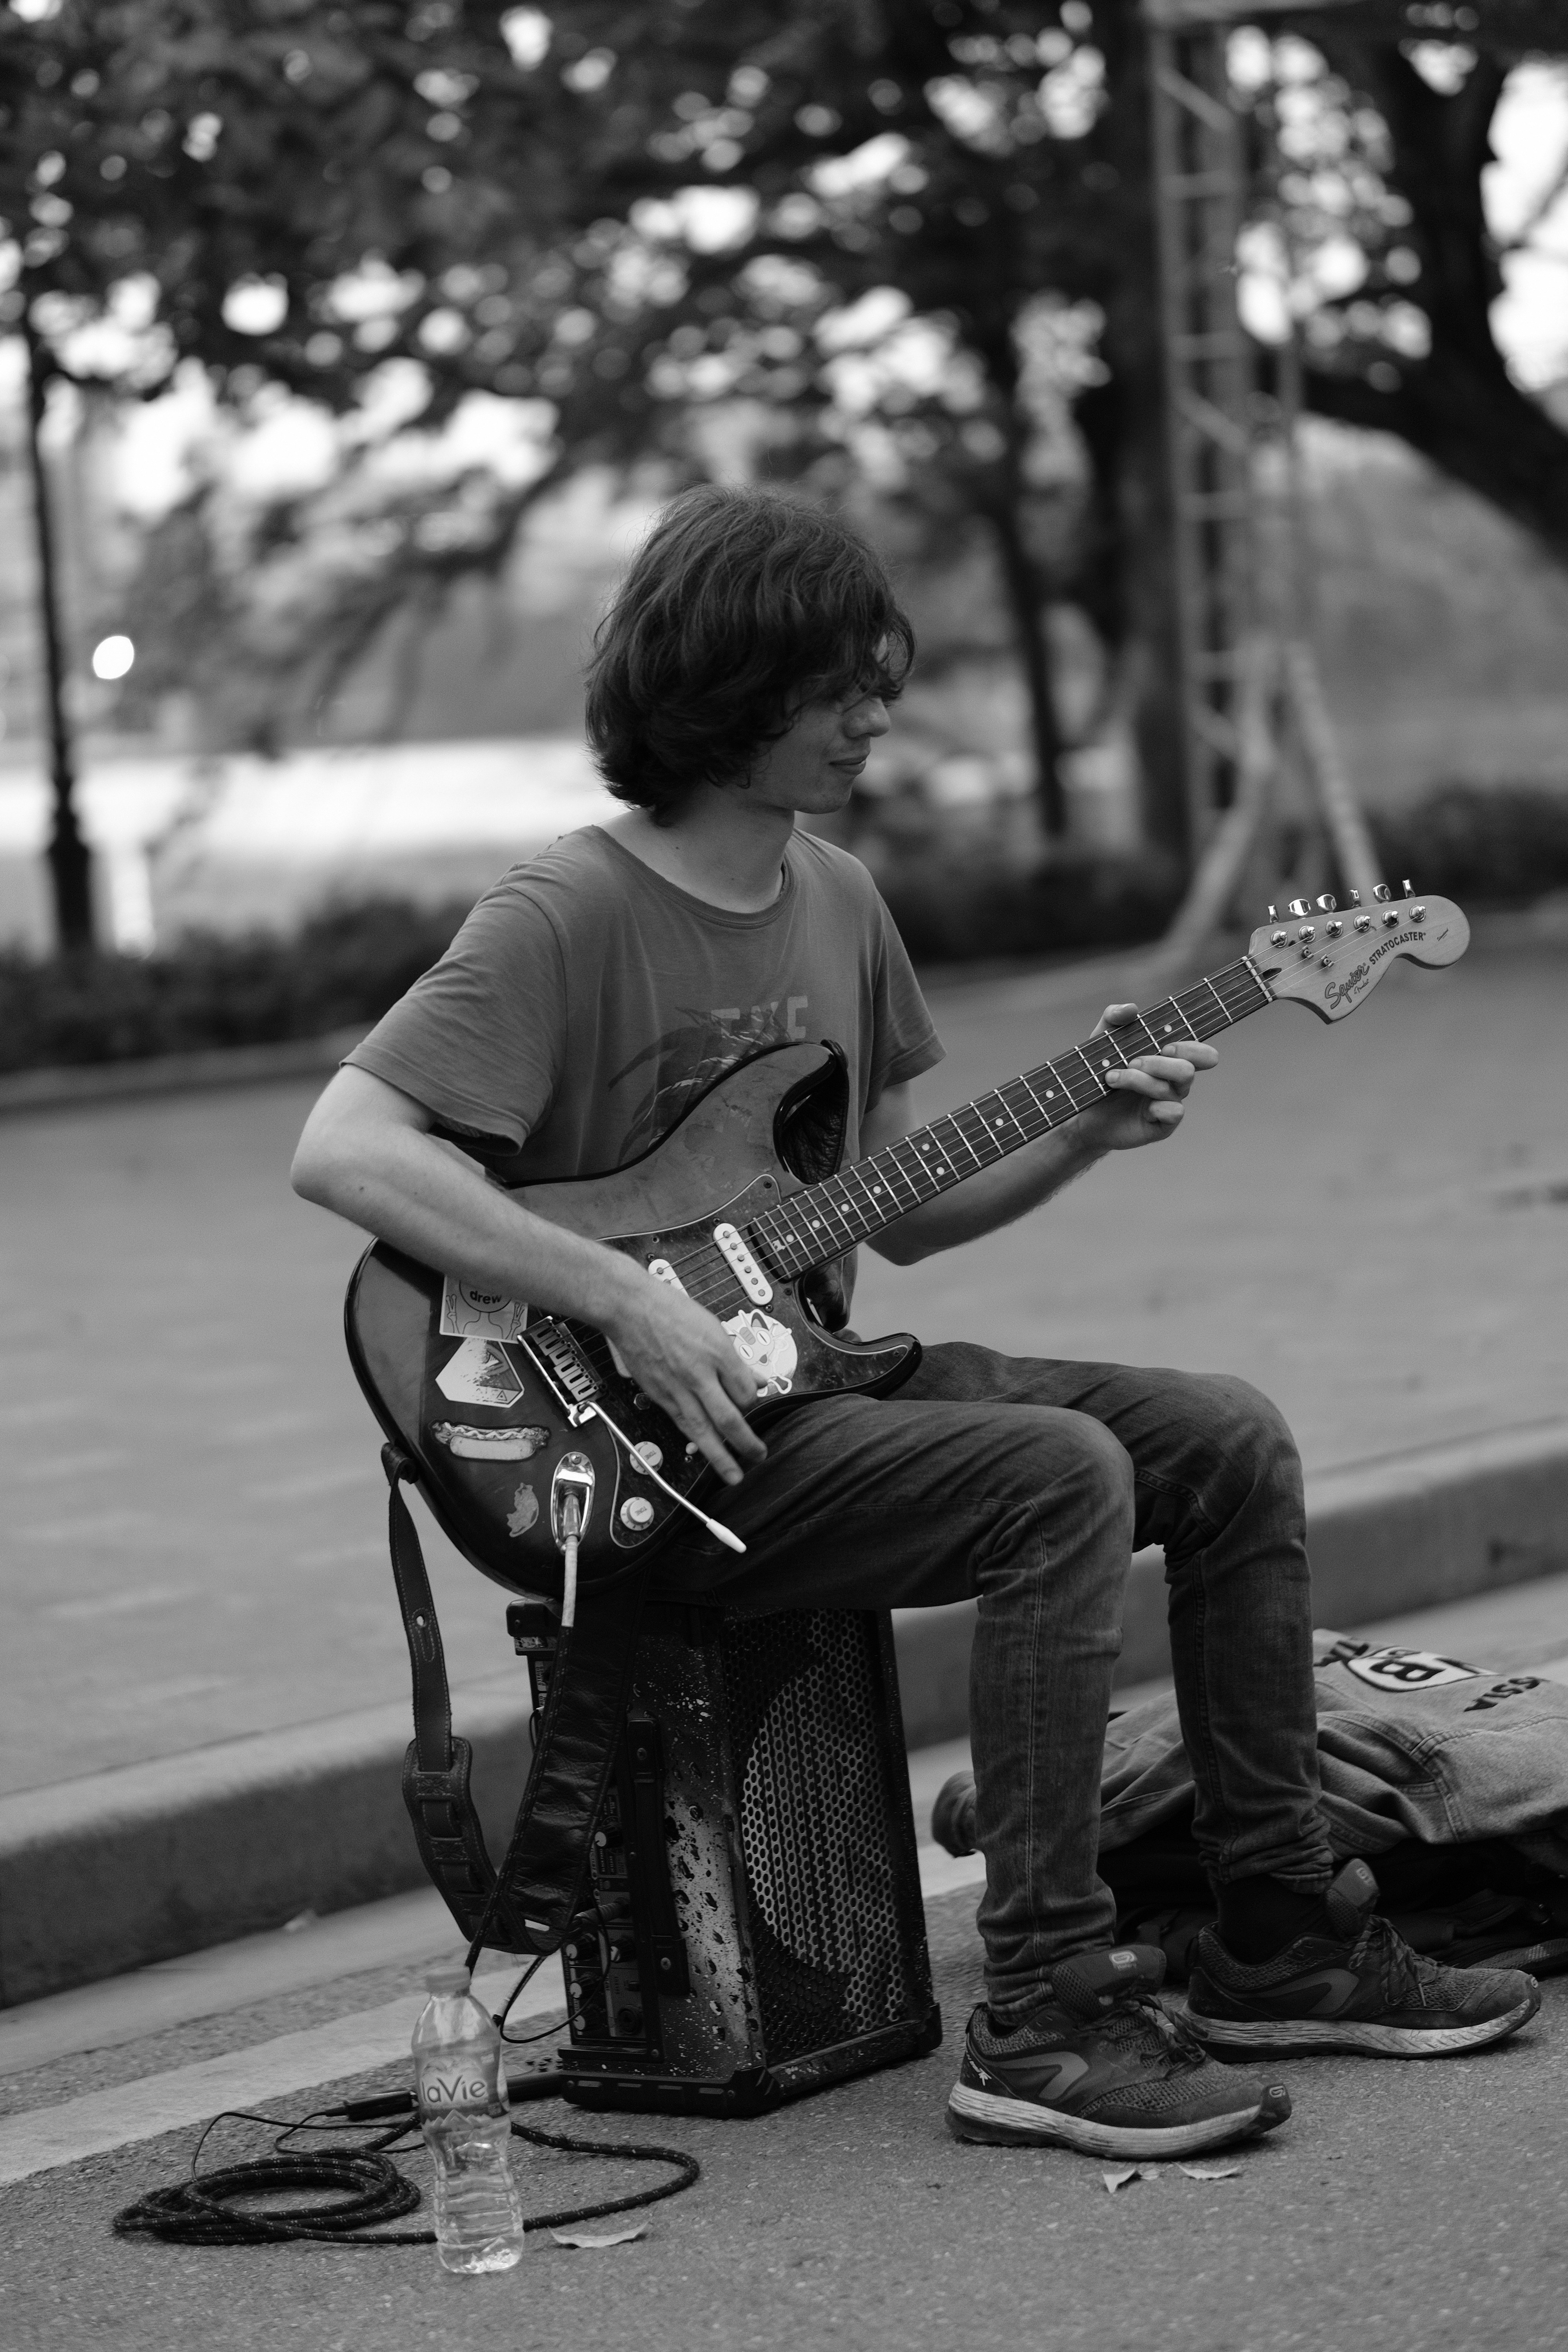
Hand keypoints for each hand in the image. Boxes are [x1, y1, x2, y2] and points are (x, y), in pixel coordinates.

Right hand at [601, 1264, 768, 1487]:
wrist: (629, 1308)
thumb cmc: (671, 1310)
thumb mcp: (713, 1327)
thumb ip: (736, 1359)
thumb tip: (759, 1378)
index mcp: (718, 1352)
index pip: (746, 1392)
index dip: (753, 1403)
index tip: (752, 1403)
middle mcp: (699, 1374)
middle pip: (729, 1418)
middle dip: (746, 1443)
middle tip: (759, 1456)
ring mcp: (677, 1388)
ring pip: (703, 1430)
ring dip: (720, 1456)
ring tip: (732, 1475)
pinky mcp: (658, 1394)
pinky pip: (681, 1422)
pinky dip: (695, 1438)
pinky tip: (702, 1449)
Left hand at [1075, 1002, 1217, 1154]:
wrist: (1083, 1112)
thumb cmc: (1099, 1073)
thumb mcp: (1101, 1041)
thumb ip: (1113, 1018)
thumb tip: (1132, 1008)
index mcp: (1169, 1059)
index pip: (1199, 1052)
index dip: (1193, 1048)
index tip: (1165, 1046)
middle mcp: (1174, 1081)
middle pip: (1188, 1069)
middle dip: (1159, 1064)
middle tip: (1133, 1061)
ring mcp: (1170, 1103)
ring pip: (1172, 1089)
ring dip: (1139, 1080)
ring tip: (1111, 1078)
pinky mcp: (1163, 1125)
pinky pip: (1174, 1113)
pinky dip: (1156, 1107)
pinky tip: (1139, 1107)